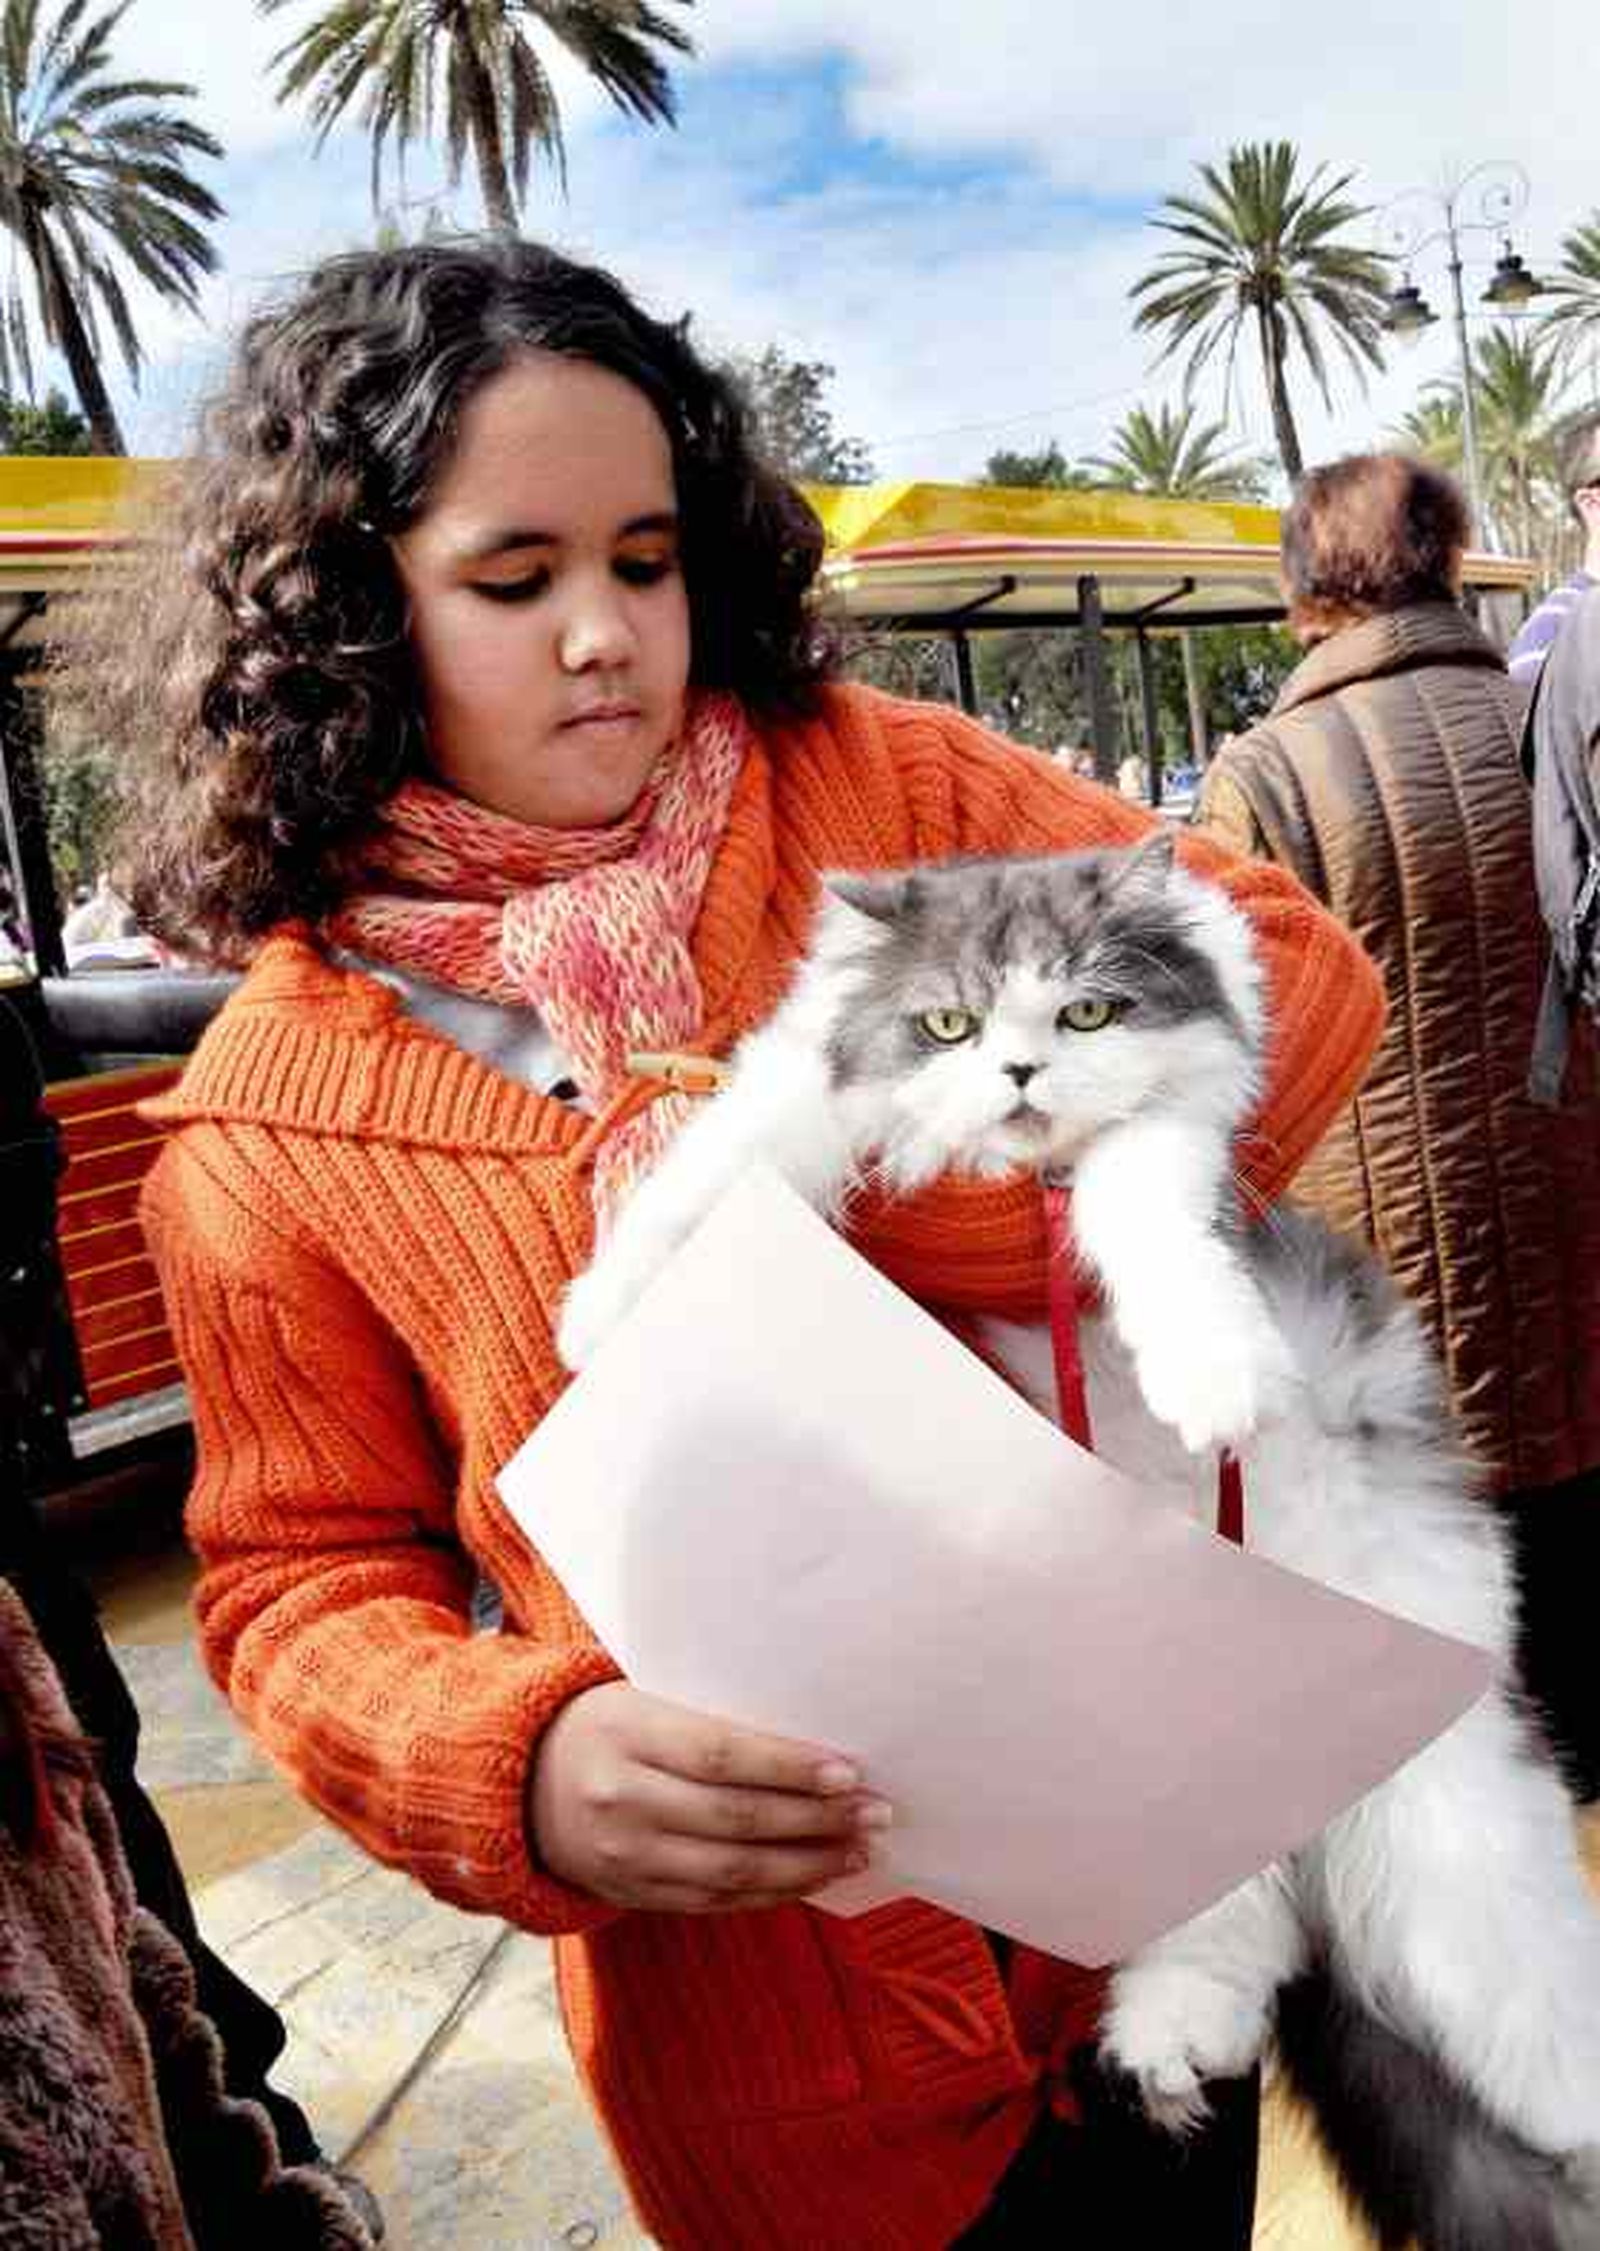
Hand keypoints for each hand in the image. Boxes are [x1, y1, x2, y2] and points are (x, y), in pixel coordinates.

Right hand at [528, 1681, 886, 1912]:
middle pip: (734, 1818)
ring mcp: (625, 1857)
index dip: (788, 1767)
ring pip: (731, 1870)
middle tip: (876, 1813)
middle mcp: (622, 1800)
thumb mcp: (644, 1699)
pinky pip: (714, 1901)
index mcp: (627, 1735)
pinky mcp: (632, 1896)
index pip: (721, 1755)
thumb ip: (712, 1720)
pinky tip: (814, 1878)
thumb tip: (811, 1743)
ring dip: (806, 1864)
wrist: (523, 1783)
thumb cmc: (609, 1725)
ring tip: (860, 1850)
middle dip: (815, 1820)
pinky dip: (770, 1893)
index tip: (848, 1772)